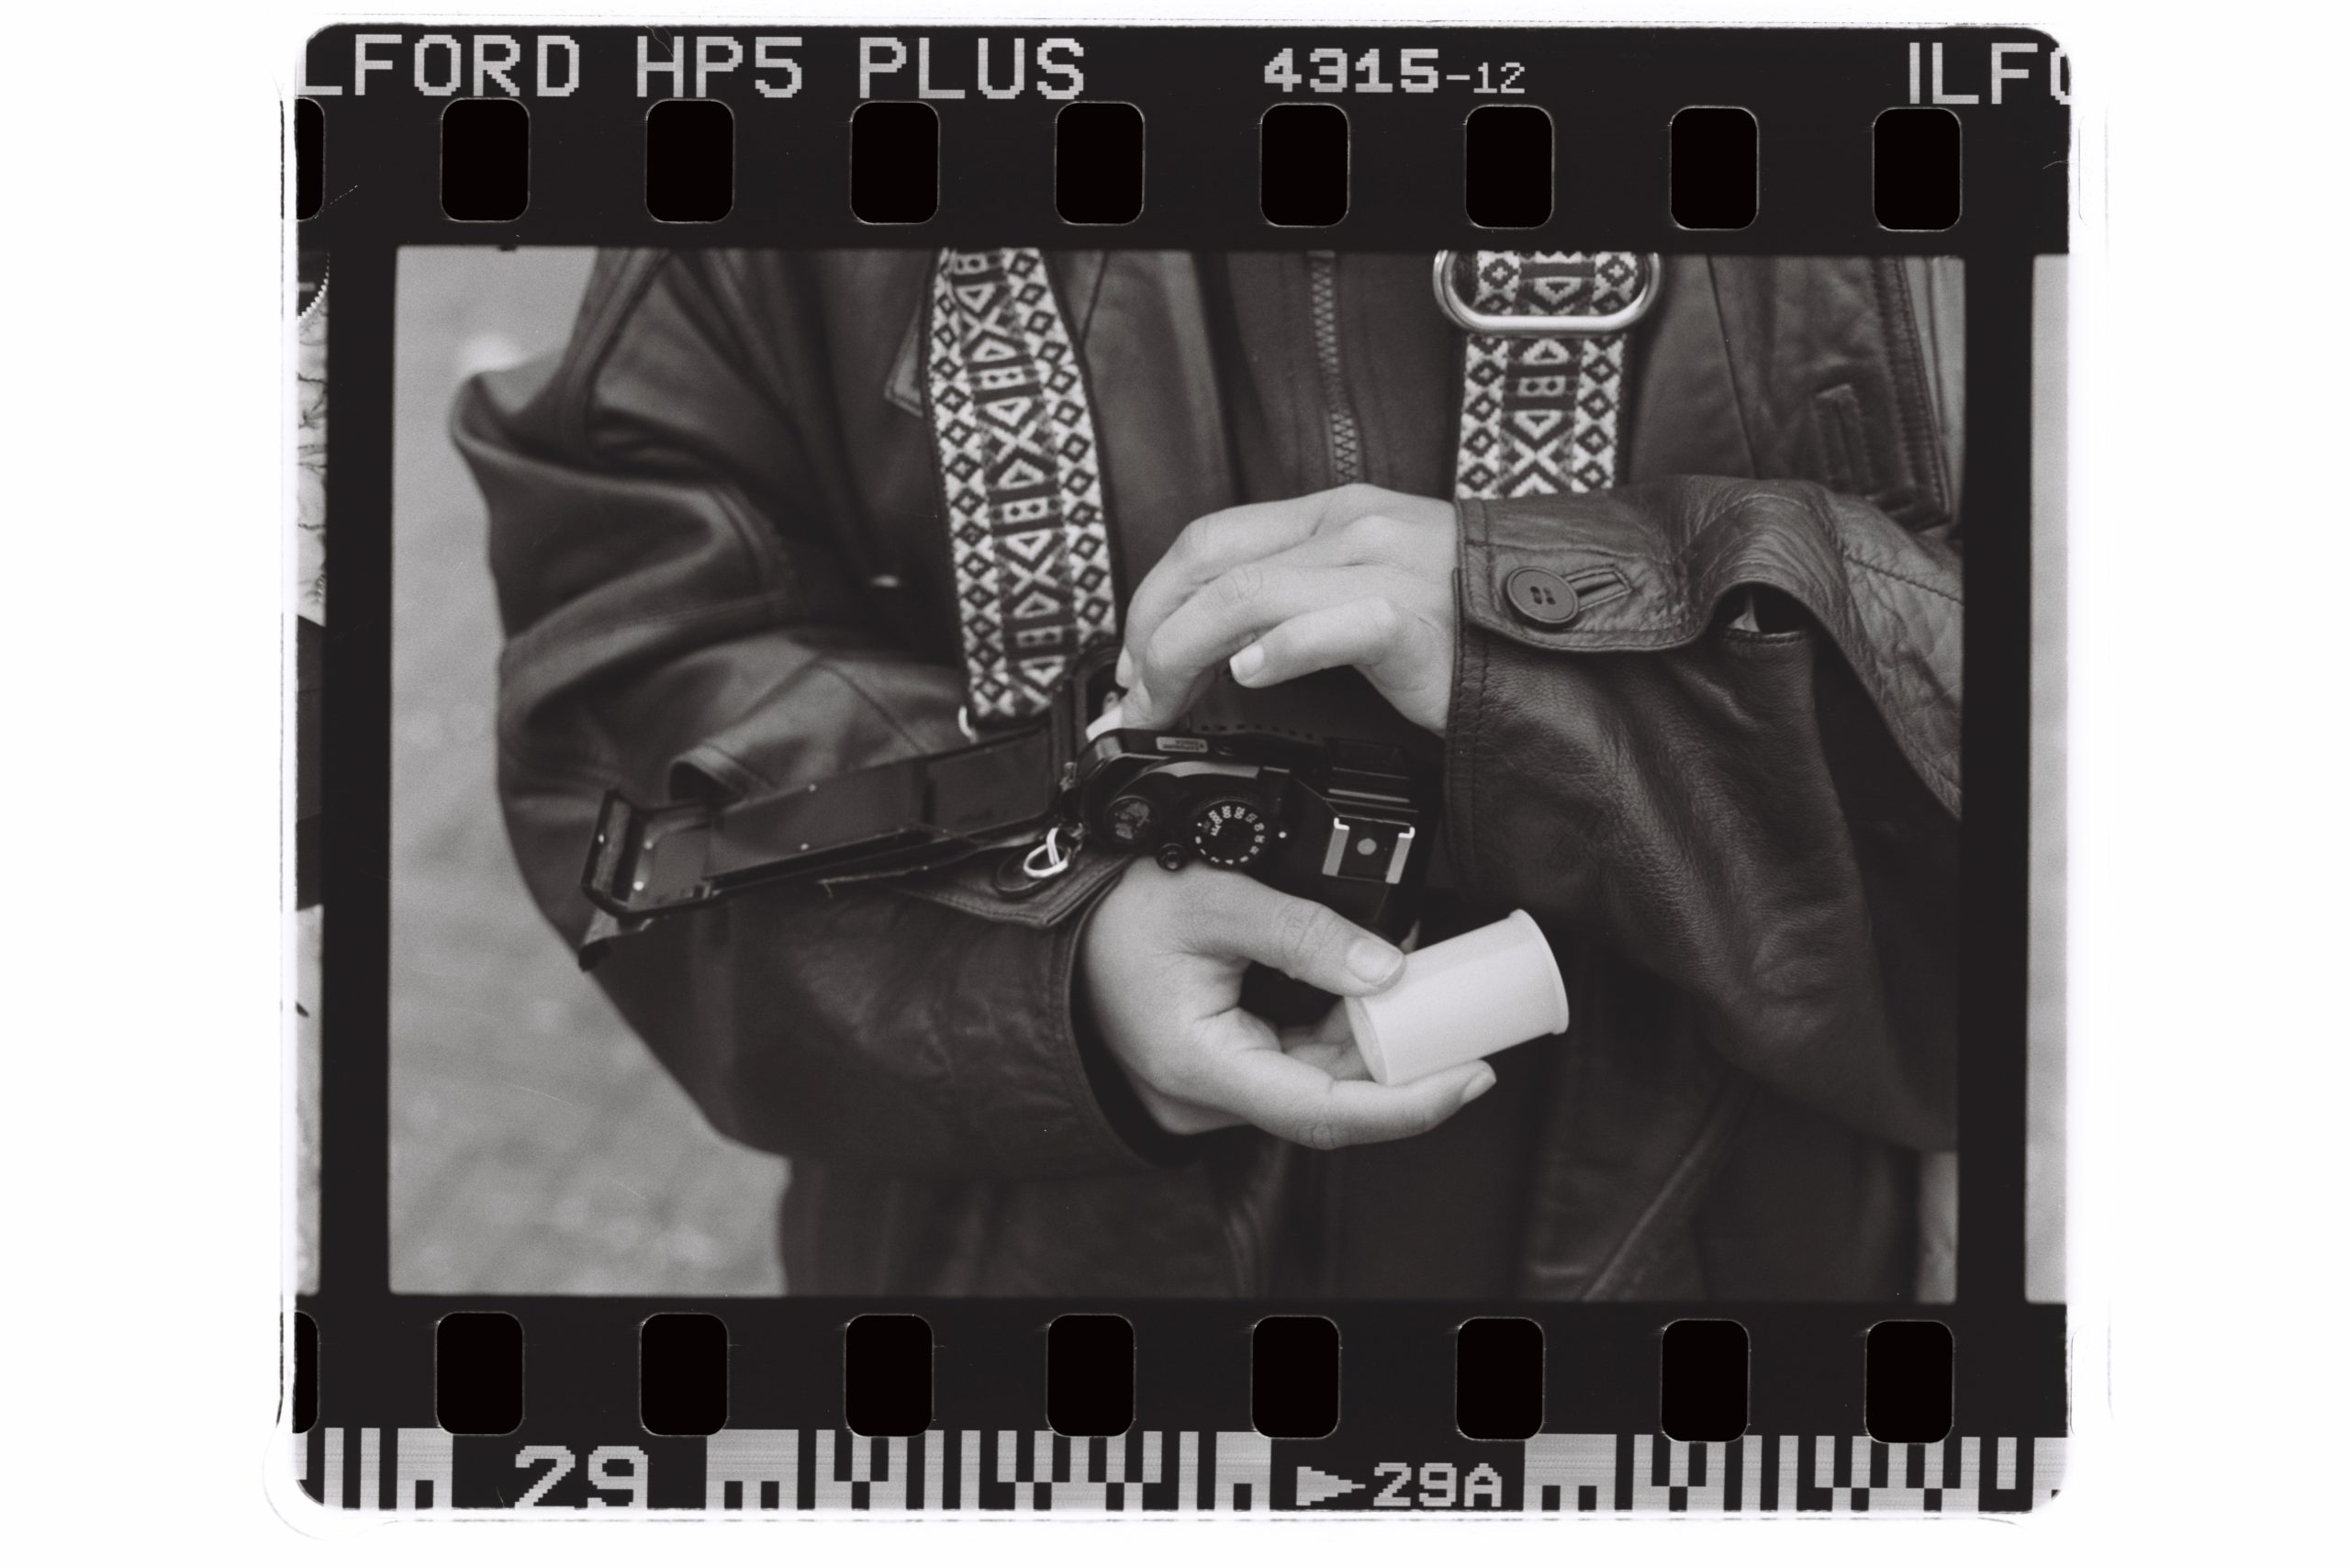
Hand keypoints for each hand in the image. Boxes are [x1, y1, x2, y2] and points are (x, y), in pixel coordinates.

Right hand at [1078, 859, 1495, 1146]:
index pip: (1323, 1112)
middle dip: (1404, 1063)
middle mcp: (1206, 1098)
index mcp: (1201, 1067)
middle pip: (1330, 1100)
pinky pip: (1294, 1064)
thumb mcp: (1210, 899)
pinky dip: (1338, 1032)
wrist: (1055, 926)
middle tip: (1467, 1020)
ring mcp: (1212, 1093)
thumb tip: (1386, 967)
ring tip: (1424, 992)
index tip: (1469, 1077)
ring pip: (1316, 1081)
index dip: (1408, 1105)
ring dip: (1372, 1043)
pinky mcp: (1221, 1074)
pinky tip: (1371, 993)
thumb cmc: (1111, 917)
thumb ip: (1300, 931)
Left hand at [1115, 484, 1461, 734]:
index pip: (1210, 540)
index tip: (1134, 665)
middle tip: (1137, 698)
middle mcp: (1353, 527)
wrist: (1566, 651)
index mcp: (1337, 515)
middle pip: (1209, 562)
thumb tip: (1218, 650)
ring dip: (1182, 657)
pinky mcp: (1409, 620)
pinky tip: (1247, 680)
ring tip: (1167, 708)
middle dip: (1149, 634)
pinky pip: (1323, 626)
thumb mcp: (1370, 592)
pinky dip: (1272, 653)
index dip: (1152, 602)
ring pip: (1244, 595)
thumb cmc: (1468, 633)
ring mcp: (1382, 567)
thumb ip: (1299, 601)